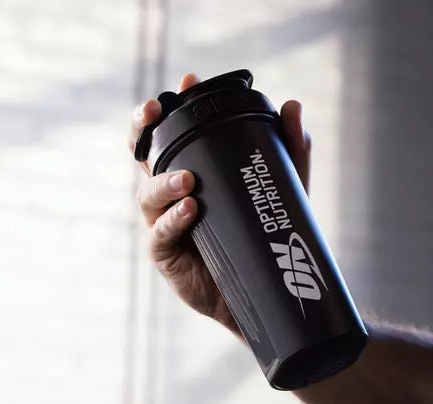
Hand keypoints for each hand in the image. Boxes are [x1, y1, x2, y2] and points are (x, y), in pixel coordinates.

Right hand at [127, 73, 312, 332]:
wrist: (265, 293)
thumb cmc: (264, 236)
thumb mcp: (284, 191)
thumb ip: (289, 151)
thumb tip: (291, 106)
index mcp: (190, 173)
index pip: (171, 135)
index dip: (172, 108)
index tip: (186, 82)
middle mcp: (171, 195)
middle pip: (142, 157)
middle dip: (142, 130)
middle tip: (153, 110)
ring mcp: (164, 224)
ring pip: (148, 195)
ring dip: (164, 181)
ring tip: (188, 179)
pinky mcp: (167, 256)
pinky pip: (161, 234)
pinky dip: (173, 219)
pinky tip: (190, 209)